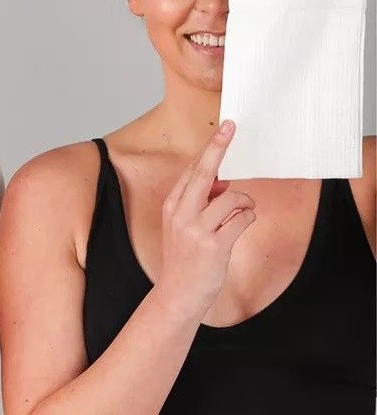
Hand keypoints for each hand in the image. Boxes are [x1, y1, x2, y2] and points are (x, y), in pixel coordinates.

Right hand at [155, 121, 255, 320]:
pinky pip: (242, 220)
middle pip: (204, 172)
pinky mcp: (214, 245)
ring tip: (243, 212)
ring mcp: (197, 229)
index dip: (211, 148)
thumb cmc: (183, 257)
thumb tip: (223, 181)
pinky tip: (243, 224)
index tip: (223, 129)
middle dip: (219, 148)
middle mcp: (182, 212)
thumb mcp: (183, 225)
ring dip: (244, 202)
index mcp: (173, 203)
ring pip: (231, 197)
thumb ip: (199, 201)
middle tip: (231, 127)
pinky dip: (248, 218)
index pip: (193, 169)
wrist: (177, 293)